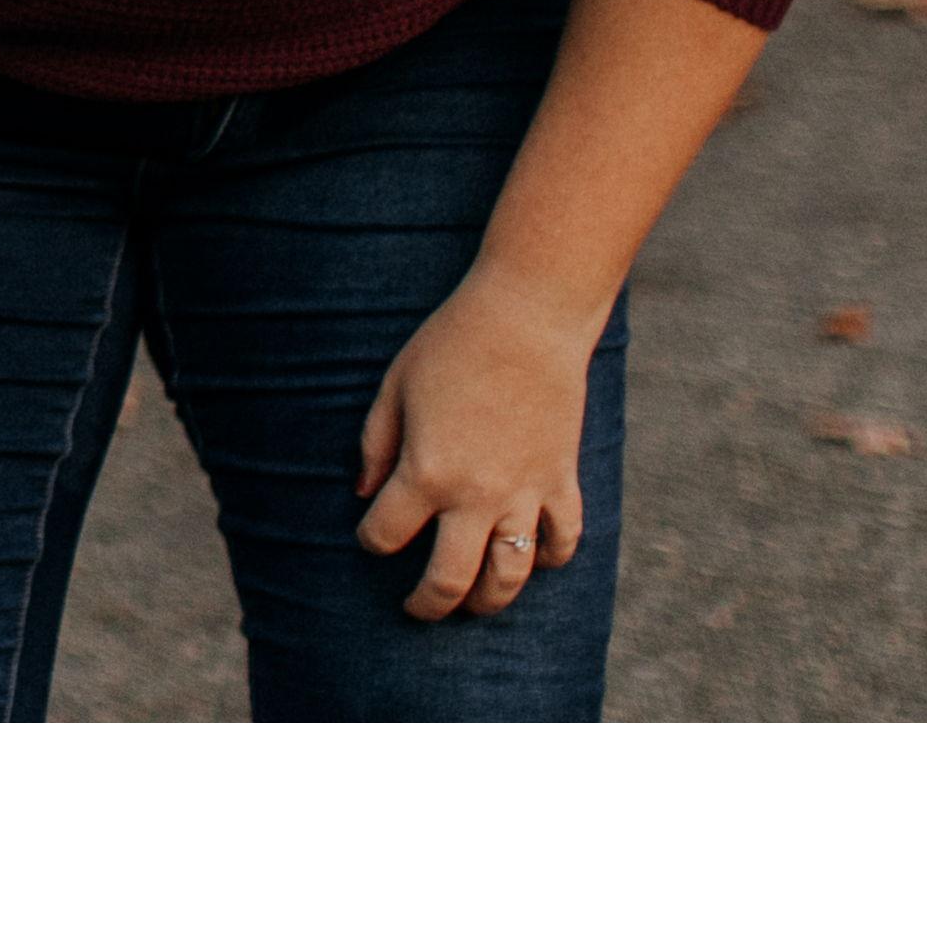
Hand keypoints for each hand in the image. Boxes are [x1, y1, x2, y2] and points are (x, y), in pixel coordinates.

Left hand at [355, 273, 593, 620]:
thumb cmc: (451, 345)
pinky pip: (562, 541)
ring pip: (508, 576)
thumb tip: (364, 495)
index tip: (370, 534)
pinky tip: (532, 558)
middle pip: (448, 580)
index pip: (386, 534)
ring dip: (487, 599)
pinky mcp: (562, 482)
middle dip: (426, 605)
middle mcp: (476, 495)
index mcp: (426, 471)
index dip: (370, 540)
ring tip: (471, 601)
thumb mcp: (395, 387)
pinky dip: (549, 558)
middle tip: (415, 609)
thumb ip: (375, 445)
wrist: (527, 319)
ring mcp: (524, 494)